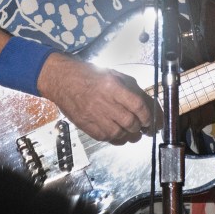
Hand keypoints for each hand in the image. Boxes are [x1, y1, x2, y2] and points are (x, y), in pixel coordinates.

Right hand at [38, 53, 162, 143]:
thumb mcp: (113, 74)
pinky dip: (116, 139)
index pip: (138, 105)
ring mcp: (95, 116)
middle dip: (141, 127)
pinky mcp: (87, 126)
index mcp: (113, 87)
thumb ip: (130, 88)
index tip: (152, 120)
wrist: (62, 80)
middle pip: (131, 122)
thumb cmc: (88, 75)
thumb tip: (146, 103)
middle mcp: (105, 102)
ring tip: (133, 133)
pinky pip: (106, 138)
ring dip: (130, 135)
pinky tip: (119, 134)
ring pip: (120, 133)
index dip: (149, 116)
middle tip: (144, 128)